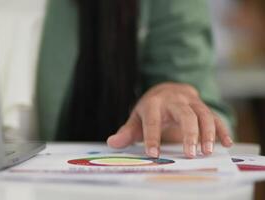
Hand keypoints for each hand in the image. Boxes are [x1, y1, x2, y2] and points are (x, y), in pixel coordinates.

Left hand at [107, 82, 232, 157]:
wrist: (167, 90)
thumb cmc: (150, 109)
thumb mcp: (137, 118)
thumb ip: (127, 132)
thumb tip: (112, 142)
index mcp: (153, 103)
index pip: (152, 121)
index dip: (152, 137)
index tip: (153, 154)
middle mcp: (173, 100)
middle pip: (184, 114)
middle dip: (189, 133)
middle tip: (190, 154)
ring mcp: (191, 101)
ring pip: (203, 114)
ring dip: (207, 133)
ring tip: (206, 151)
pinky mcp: (203, 106)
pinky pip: (215, 116)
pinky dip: (222, 129)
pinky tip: (226, 143)